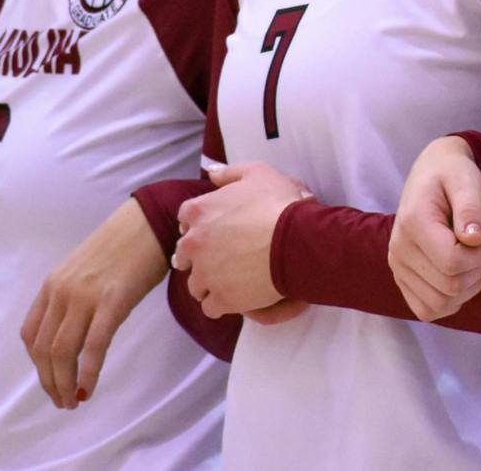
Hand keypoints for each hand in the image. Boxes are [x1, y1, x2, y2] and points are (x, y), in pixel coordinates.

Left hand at [21, 201, 168, 408]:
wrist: (152, 220)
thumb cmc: (126, 244)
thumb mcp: (86, 269)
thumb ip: (74, 296)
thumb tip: (76, 328)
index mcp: (53, 285)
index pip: (31, 334)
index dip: (38, 365)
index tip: (51, 380)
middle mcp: (62, 292)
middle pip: (44, 349)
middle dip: (50, 381)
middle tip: (62, 401)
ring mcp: (85, 297)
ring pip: (63, 352)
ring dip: (65, 383)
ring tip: (75, 400)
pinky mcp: (112, 301)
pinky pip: (93, 345)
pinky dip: (88, 372)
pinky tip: (89, 387)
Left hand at [175, 161, 309, 317]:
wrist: (295, 240)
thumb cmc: (279, 204)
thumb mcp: (258, 173)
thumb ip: (230, 172)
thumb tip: (211, 172)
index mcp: (199, 211)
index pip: (184, 219)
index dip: (199, 225)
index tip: (213, 230)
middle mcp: (194, 244)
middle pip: (185, 256)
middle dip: (199, 257)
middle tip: (221, 257)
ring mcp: (205, 274)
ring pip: (196, 284)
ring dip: (209, 283)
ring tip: (232, 280)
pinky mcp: (221, 298)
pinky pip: (211, 307)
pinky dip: (222, 303)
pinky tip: (237, 296)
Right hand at [389, 135, 480, 321]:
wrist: (431, 174)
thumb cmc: (453, 175)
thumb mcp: (467, 180)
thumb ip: (471, 208)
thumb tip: (474, 239)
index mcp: (412, 224)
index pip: (452, 262)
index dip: (480, 254)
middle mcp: (398, 251)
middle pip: (449, 287)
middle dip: (478, 268)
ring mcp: (398, 268)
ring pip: (439, 304)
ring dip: (467, 287)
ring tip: (471, 257)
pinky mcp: (403, 280)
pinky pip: (428, 310)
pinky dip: (452, 300)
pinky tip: (461, 274)